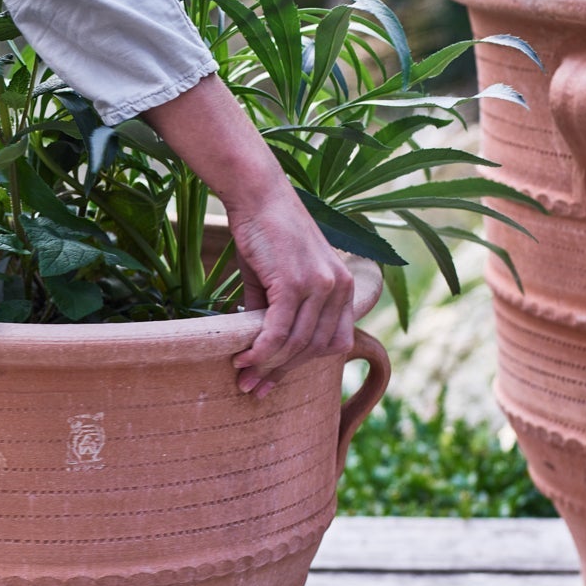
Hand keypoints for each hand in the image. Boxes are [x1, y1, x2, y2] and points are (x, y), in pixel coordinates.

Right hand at [147, 73, 356, 394]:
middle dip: (281, 374)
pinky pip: (281, 331)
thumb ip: (276, 314)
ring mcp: (321, 286)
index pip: (332, 344)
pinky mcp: (297, 283)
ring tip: (242, 378)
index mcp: (342, 289)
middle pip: (314, 350)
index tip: (273, 382)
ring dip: (268, 367)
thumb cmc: (264, 235)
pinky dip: (262, 351)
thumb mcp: (275, 280)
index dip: (303, 367)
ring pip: (298, 345)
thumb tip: (261, 349)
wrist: (257, 196)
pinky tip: (244, 360)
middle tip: (252, 389)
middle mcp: (339, 289)